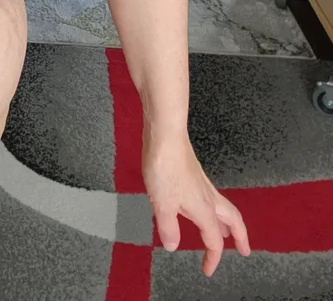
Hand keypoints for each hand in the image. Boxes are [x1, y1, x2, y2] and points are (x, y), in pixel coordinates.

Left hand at [142, 134, 250, 276]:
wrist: (165, 135)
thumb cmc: (164, 168)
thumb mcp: (162, 203)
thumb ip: (168, 227)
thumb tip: (173, 246)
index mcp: (203, 209)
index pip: (214, 240)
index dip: (212, 258)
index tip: (207, 271)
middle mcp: (208, 197)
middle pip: (233, 220)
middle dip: (240, 237)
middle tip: (244, 251)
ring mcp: (202, 183)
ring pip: (223, 207)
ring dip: (227, 223)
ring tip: (225, 233)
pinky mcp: (193, 173)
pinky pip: (211, 197)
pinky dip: (214, 209)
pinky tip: (200, 207)